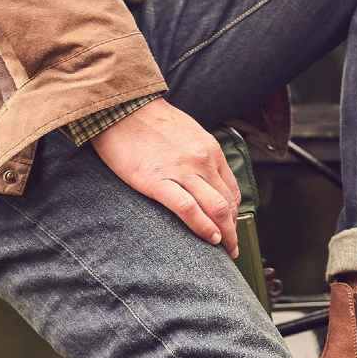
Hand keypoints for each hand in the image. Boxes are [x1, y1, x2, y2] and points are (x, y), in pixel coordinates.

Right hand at [90, 99, 240, 257]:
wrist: (121, 107)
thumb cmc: (149, 121)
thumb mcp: (187, 133)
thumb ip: (199, 155)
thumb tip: (205, 178)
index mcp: (210, 150)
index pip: (231, 190)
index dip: (234, 215)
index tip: (230, 229)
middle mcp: (202, 161)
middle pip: (227, 203)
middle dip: (233, 230)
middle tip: (231, 249)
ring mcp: (182, 171)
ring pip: (216, 208)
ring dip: (224, 234)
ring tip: (225, 250)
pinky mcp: (158, 182)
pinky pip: (189, 210)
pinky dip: (203, 227)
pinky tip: (209, 239)